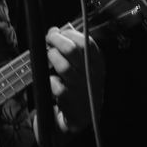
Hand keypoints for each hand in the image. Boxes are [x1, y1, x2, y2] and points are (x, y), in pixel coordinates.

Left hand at [35, 25, 104, 139]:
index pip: (86, 42)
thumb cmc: (79, 85)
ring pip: (63, 66)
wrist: (81, 117)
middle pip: (71, 50)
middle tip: (48, 39)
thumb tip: (55, 30)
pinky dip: (50, 80)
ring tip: (49, 57)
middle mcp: (92, 75)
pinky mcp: (70, 101)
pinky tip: (52, 80)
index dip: (69, 33)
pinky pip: (55, 84)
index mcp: (98, 64)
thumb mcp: (84, 66)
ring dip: (51, 58)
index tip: (58, 32)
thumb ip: (73, 48)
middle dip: (55, 41)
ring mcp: (81, 88)